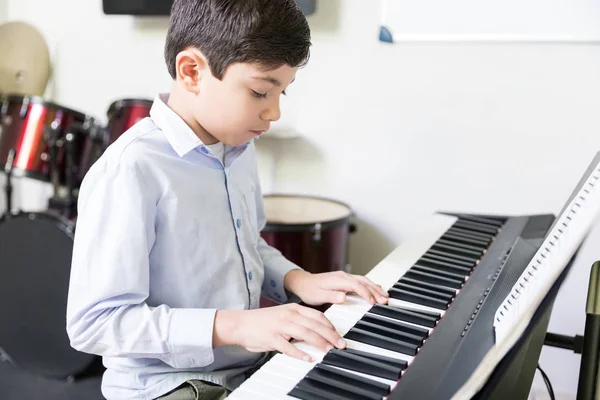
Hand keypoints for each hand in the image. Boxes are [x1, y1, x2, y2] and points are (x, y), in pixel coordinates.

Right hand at [213, 304, 345, 361]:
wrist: (240, 323)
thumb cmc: (263, 322)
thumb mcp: (284, 316)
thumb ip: (299, 322)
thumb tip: (318, 333)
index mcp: (293, 309)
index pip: (317, 316)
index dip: (331, 326)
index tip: (338, 336)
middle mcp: (288, 315)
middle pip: (315, 325)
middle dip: (330, 335)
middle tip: (340, 345)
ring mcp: (280, 326)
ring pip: (305, 333)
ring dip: (319, 343)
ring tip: (329, 351)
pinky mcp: (272, 338)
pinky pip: (288, 346)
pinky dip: (299, 353)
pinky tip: (308, 358)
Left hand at [284, 270, 388, 305]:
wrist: (302, 283)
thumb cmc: (309, 290)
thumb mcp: (317, 295)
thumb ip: (331, 296)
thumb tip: (344, 297)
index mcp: (337, 279)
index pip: (356, 285)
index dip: (366, 293)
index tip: (373, 302)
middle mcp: (342, 276)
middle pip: (363, 281)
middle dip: (375, 290)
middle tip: (385, 300)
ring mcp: (344, 277)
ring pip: (363, 281)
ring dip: (374, 288)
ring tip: (384, 295)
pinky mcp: (344, 280)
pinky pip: (360, 281)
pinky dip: (370, 285)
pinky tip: (376, 289)